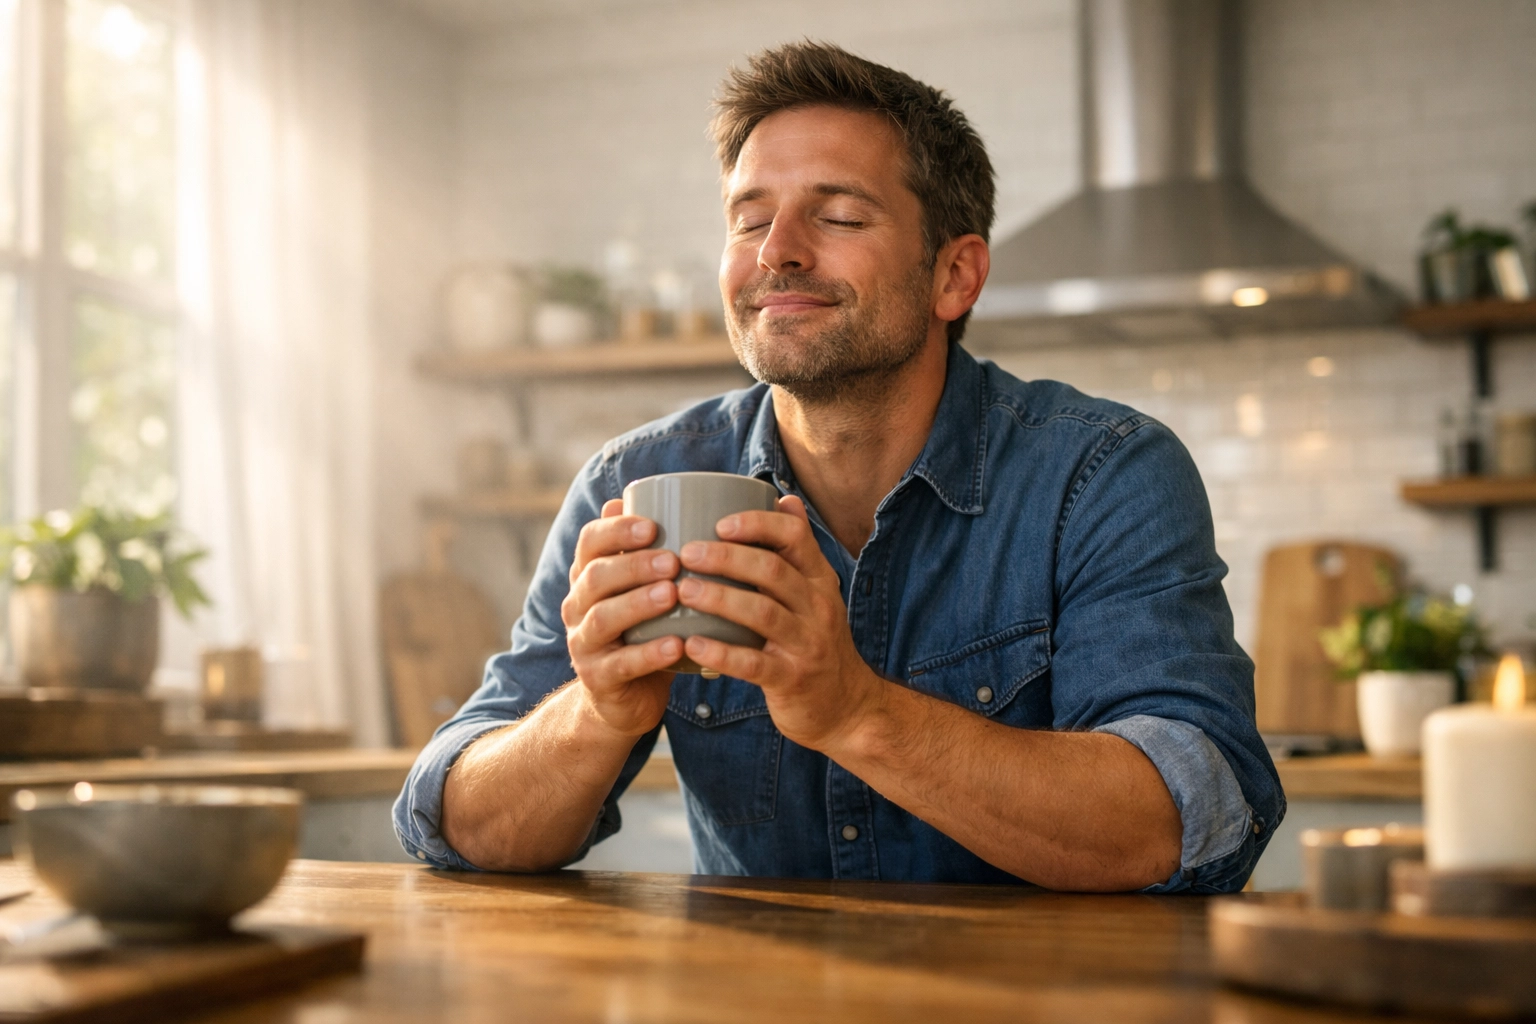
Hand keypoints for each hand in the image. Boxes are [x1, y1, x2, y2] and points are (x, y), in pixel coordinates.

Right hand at [561, 499, 683, 736]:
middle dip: (633, 565)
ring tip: (673, 595)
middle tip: (673, 560)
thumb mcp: (645, 588)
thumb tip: (646, 498)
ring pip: (603, 618)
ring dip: (639, 603)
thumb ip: (649, 549)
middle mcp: (577, 607)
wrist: (627, 698)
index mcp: (588, 577)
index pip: (589, 543)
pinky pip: (620, 664)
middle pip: (595, 577)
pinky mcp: (598, 680)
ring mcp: (584, 644)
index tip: (652, 525)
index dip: (616, 530)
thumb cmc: (645, 631)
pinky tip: (676, 645)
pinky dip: (649, 654)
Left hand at [675, 495, 884, 751]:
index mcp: (819, 580)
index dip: (757, 524)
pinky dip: (721, 652)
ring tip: (684, 590)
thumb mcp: (817, 593)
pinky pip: (754, 664)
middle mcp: (818, 607)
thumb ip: (798, 552)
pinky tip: (692, 644)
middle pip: (773, 571)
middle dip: (727, 557)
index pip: (795, 537)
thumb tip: (785, 498)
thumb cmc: (816, 641)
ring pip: (762, 614)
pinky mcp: (792, 680)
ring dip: (719, 599)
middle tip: (687, 553)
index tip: (720, 522)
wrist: (847, 706)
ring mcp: (807, 644)